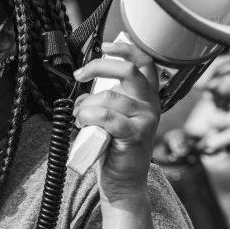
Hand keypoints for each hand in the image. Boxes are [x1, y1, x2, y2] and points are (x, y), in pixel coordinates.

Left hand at [73, 42, 159, 204]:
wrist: (122, 182)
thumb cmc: (114, 148)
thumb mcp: (112, 115)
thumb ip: (105, 97)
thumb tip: (84, 84)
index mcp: (146, 97)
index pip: (143, 63)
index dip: (125, 49)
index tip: (105, 46)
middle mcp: (150, 105)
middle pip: (128, 71)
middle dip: (99, 67)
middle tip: (80, 75)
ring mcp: (146, 120)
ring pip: (109, 97)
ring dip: (86, 104)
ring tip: (79, 116)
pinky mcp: (136, 136)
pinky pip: (106, 117)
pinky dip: (89, 116)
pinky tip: (82, 123)